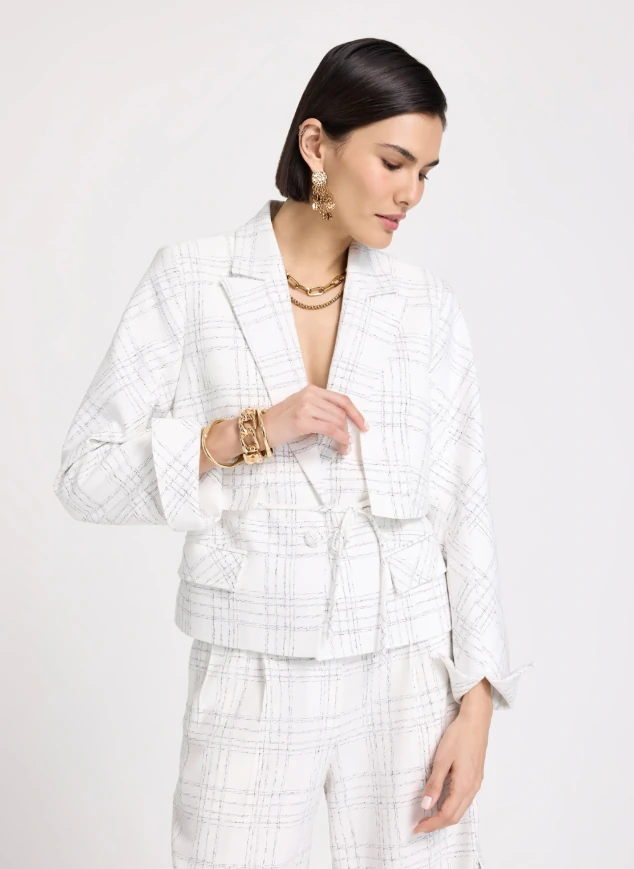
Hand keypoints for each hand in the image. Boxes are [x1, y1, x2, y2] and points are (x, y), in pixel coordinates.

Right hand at [263, 384, 368, 455]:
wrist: (259, 429)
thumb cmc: (281, 422)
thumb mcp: (302, 408)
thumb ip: (321, 409)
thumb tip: (343, 422)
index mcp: (312, 390)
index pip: (341, 399)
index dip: (355, 413)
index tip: (363, 425)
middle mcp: (310, 395)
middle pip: (340, 413)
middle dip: (348, 429)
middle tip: (349, 444)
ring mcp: (306, 406)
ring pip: (337, 421)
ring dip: (345, 437)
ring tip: (344, 448)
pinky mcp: (302, 420)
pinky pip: (330, 429)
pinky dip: (340, 438)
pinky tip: (342, 445)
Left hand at [413, 686, 491, 833]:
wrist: (476, 720)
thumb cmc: (459, 736)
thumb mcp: (442, 759)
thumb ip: (434, 784)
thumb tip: (426, 806)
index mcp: (464, 786)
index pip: (447, 815)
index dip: (432, 824)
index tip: (417, 828)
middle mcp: (473, 788)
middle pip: (455, 816)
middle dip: (437, 824)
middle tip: (420, 825)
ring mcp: (476, 783)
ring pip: (461, 809)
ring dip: (445, 816)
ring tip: (428, 816)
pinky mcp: (475, 776)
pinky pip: (464, 799)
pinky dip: (452, 806)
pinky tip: (442, 801)